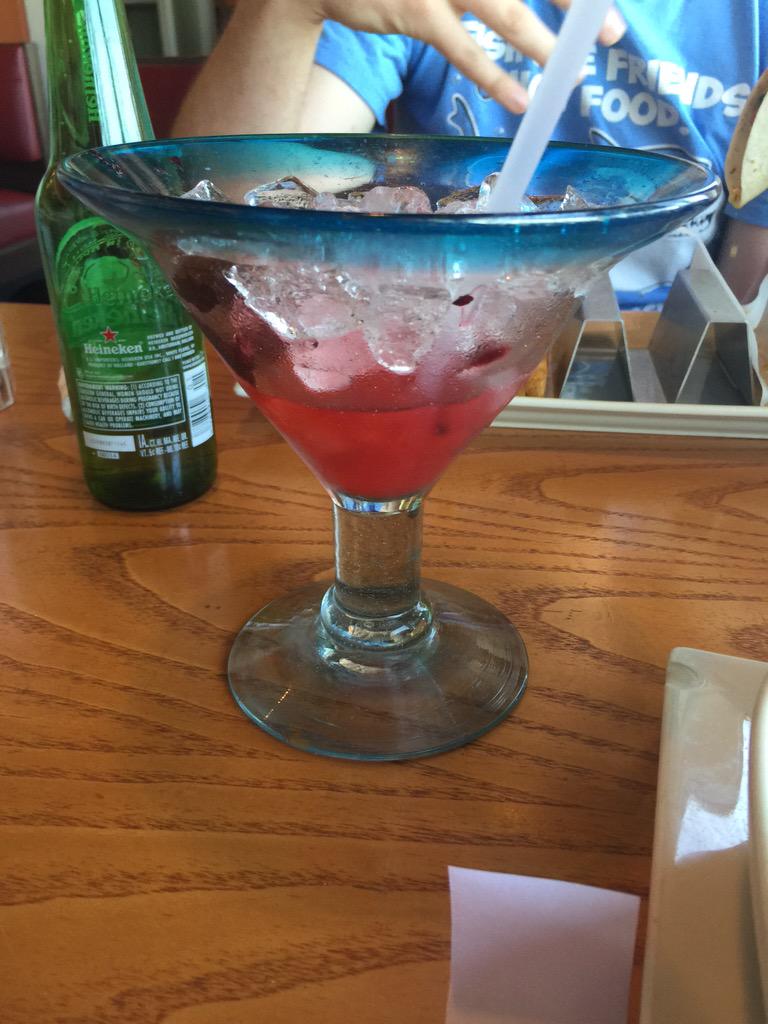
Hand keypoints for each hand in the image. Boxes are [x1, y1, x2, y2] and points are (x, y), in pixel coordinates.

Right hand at [301, 0, 626, 111]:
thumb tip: (523, 4)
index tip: (603, 5)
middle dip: (575, 4)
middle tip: (614, 31)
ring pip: (505, 10)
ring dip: (542, 45)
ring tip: (573, 72)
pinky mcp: (416, 12)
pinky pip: (464, 48)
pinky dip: (493, 76)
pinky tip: (519, 100)